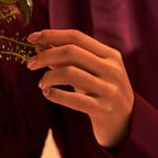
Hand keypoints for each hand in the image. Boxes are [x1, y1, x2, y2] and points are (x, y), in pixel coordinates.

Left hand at [26, 29, 134, 149]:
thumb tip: (40, 45)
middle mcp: (112, 69)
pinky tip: (47, 93)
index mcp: (110, 55)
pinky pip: (73, 99)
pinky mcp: (103, 109)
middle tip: (30, 64)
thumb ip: (70, 58)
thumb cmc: (102, 92)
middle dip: (45, 56)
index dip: (52, 34)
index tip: (32, 38)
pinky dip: (55, 94)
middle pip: (71, 52)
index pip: (77, 37)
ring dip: (48, 77)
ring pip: (69, 73)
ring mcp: (109, 89)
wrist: (127, 123)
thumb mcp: (91, 71)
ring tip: (42, 83)